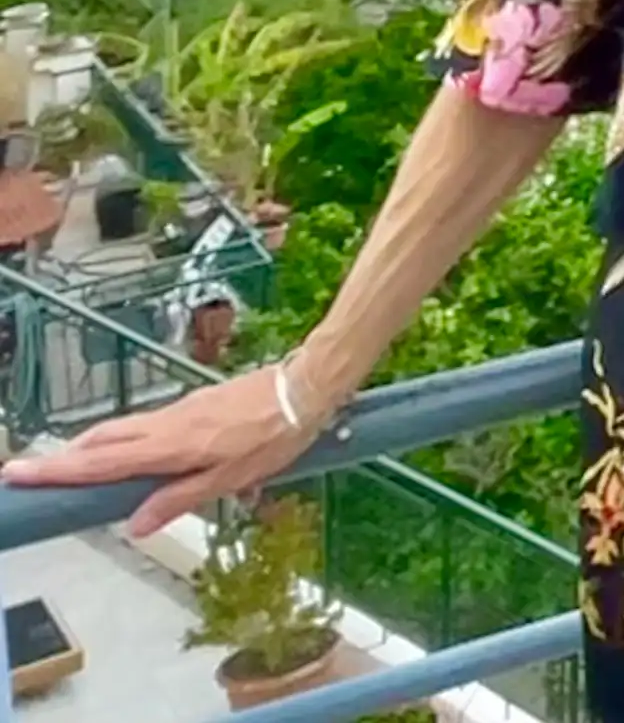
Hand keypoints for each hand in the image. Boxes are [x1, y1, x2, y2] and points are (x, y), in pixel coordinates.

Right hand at [5, 367, 325, 536]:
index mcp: (170, 446)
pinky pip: (147, 424)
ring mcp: (180, 411)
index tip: (17, 474)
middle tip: (31, 473)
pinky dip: (124, 438)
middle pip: (103, 440)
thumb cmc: (275, 437)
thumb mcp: (231, 478)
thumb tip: (135, 525)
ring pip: (123, 428)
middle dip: (64, 457)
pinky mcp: (194, 404)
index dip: (57, 470)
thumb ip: (181, 499)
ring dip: (92, 446)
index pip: (101, 461)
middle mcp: (167, 424)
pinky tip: (129, 453)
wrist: (307, 385)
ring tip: (68, 466)